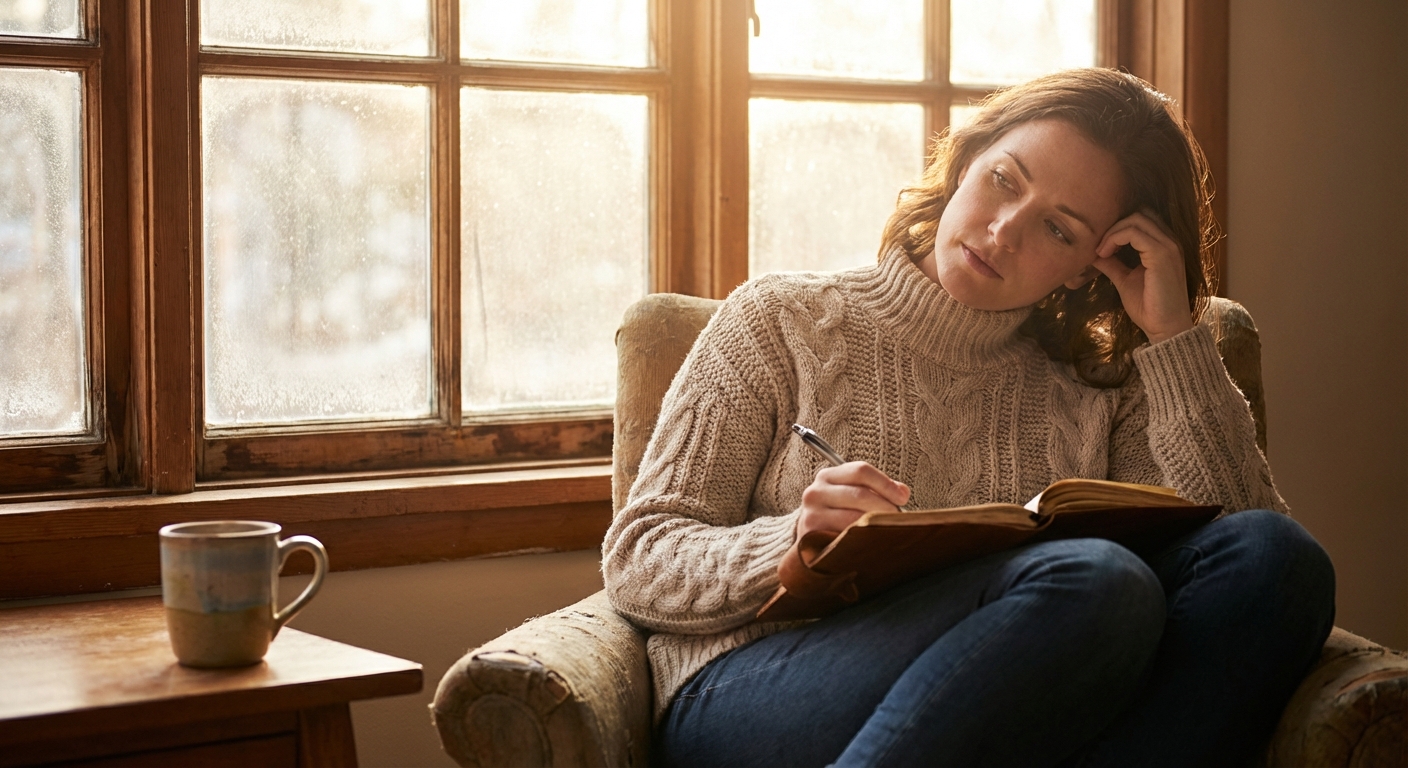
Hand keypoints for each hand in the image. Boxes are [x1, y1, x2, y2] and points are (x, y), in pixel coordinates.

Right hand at [795, 461, 909, 541]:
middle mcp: (816, 492)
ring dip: (875, 525)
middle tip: (898, 519)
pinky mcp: (811, 536)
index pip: (861, 470)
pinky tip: (870, 542)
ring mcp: (811, 514)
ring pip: (853, 518)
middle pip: (860, 494)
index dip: (885, 483)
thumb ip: (877, 489)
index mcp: (828, 476)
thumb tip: (902, 492)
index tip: (903, 498)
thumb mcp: (852, 495)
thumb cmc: (836, 515)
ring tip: (887, 530)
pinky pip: (844, 537)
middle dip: (885, 507)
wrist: (808, 540)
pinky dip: (861, 539)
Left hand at [1090, 209, 1193, 344]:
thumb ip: (1112, 264)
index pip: (1141, 217)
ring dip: (1111, 232)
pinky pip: (1134, 232)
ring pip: (1135, 218)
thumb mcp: (1124, 279)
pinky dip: (1114, 239)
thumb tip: (1092, 253)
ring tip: (1100, 252)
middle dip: (1114, 225)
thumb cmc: (1148, 307)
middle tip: (1099, 247)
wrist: (1165, 329)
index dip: (1117, 226)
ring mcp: (1168, 246)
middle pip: (1138, 212)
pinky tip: (1104, 255)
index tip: (1101, 247)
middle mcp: (1169, 241)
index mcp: (1163, 245)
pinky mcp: (1162, 254)